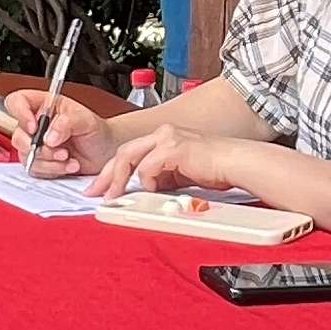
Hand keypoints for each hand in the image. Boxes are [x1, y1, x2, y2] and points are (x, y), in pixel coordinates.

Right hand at [0, 88, 106, 178]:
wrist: (104, 152)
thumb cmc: (96, 130)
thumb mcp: (86, 120)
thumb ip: (67, 122)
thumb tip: (49, 136)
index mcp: (44, 105)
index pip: (18, 102)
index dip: (20, 113)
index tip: (34, 127)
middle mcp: (36, 124)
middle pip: (18, 135)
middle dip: (39, 147)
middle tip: (60, 149)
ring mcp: (36, 144)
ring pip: (26, 155)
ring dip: (49, 160)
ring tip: (68, 158)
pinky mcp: (40, 162)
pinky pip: (35, 169)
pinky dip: (52, 170)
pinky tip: (68, 165)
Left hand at [84, 122, 254, 199]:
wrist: (235, 163)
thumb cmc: (215, 168)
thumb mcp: (181, 174)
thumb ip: (162, 177)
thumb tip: (147, 189)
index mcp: (163, 137)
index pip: (129, 152)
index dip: (113, 171)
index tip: (103, 188)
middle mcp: (162, 133)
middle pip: (123, 152)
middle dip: (106, 175)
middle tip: (95, 192)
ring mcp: (167, 138)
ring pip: (130, 157)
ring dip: (120, 180)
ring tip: (115, 196)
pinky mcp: (173, 147)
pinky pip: (148, 166)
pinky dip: (147, 181)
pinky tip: (153, 189)